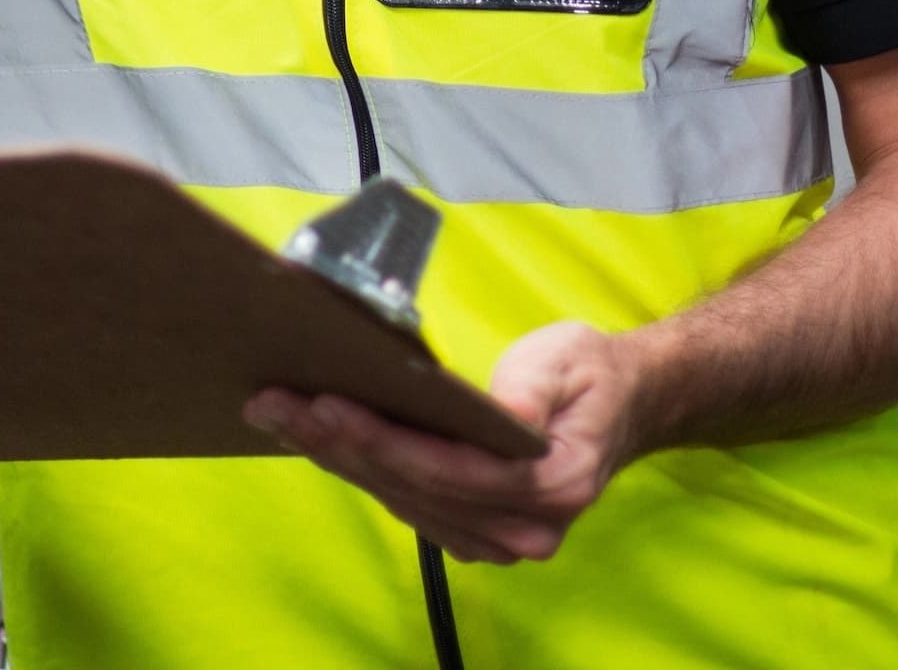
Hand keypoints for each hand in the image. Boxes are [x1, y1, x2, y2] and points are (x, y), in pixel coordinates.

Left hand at [244, 321, 637, 563]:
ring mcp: (498, 538)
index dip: (382, 440)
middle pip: (413, 489)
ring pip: (401, 500)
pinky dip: (360, 470)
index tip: (326, 404)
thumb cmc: (591, 375)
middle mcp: (524, 526)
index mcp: (554, 483)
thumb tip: (503, 412)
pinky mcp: (474, 530)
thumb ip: (535, 388)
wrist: (622, 406)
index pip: (448, 470)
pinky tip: (317, 438)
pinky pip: (407, 503)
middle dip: (338, 444)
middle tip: (275, 403)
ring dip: (336, 458)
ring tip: (280, 414)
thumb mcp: (571, 360)